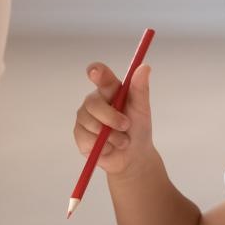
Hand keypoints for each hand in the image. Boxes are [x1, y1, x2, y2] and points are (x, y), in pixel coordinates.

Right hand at [72, 61, 155, 176]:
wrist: (134, 157)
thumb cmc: (138, 129)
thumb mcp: (142, 109)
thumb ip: (140, 89)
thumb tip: (145, 67)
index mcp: (109, 89)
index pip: (99, 75)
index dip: (96, 72)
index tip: (95, 72)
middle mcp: (94, 100)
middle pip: (93, 103)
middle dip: (111, 117)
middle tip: (126, 126)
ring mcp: (84, 117)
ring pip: (91, 123)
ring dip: (111, 136)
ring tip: (121, 140)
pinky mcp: (80, 135)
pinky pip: (87, 138)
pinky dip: (103, 146)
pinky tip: (109, 147)